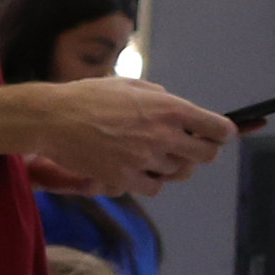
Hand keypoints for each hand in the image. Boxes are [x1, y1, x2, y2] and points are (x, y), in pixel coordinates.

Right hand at [26, 75, 236, 197]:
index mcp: (170, 109)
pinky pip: (153, 188)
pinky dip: (150, 182)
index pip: (218, 128)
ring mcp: (144, 160)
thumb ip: (160, 98)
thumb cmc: (87, 97)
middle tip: (190, 148)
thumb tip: (177, 111)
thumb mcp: (130, 85)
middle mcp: (163, 135)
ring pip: (178, 172)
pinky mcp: (124, 179)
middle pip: (206, 155)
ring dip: (171, 165)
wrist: (52, 120)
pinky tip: (137, 170)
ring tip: (153, 156)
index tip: (217, 133)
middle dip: (202, 152)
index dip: (222, 132)